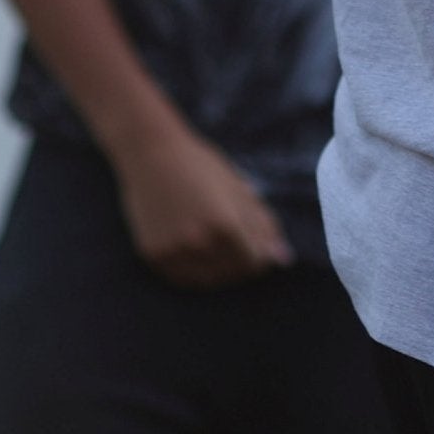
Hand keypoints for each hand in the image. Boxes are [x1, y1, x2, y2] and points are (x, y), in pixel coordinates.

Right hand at [112, 122, 292, 287]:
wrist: (150, 153)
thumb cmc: (200, 165)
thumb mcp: (238, 189)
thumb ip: (263, 225)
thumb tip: (284, 259)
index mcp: (225, 224)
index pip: (255, 262)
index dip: (261, 254)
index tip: (257, 243)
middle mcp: (199, 243)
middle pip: (233, 273)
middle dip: (240, 261)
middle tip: (233, 240)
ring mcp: (174, 252)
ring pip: (208, 280)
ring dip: (218, 268)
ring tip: (213, 242)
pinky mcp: (153, 256)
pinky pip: (183, 278)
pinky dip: (193, 270)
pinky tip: (194, 247)